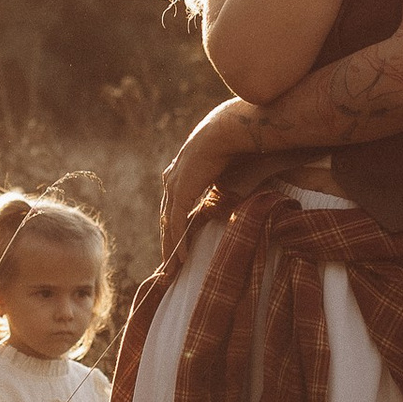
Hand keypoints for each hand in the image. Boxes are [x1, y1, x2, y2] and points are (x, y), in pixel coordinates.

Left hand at [159, 95, 261, 258]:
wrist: (229, 132)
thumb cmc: (235, 148)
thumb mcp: (228, 176)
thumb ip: (225, 190)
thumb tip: (235, 202)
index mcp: (182, 173)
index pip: (175, 206)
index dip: (176, 227)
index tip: (180, 246)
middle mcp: (173, 179)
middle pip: (167, 218)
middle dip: (169, 243)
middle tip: (171, 266)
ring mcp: (174, 184)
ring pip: (168, 223)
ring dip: (171, 247)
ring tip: (175, 269)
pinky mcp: (179, 190)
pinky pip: (175, 222)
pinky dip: (178, 241)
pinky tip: (182, 257)